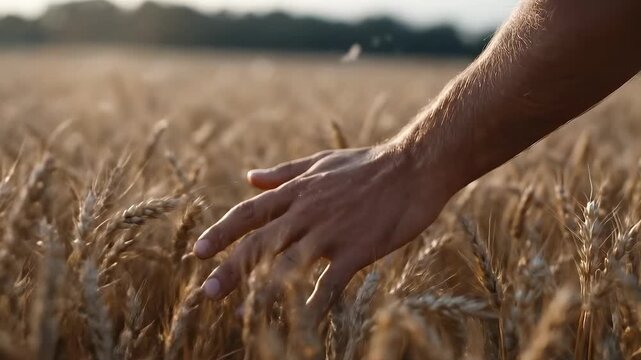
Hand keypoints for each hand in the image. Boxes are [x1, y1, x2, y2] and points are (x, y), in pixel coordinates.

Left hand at [193, 142, 455, 313]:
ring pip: (286, 265)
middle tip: (207, 293)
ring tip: (241, 315)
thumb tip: (249, 177)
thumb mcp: (322, 162)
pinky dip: (313, 305)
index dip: (221, 233)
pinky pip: (329, 283)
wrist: (415, 166)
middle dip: (231, 269)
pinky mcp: (356, 249)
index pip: (249, 212)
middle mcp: (307, 211)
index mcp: (298, 190)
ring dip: (261, 291)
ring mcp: (331, 231)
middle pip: (259, 243)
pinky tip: (300, 324)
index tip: (198, 253)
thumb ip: (284, 173)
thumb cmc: (369, 164)